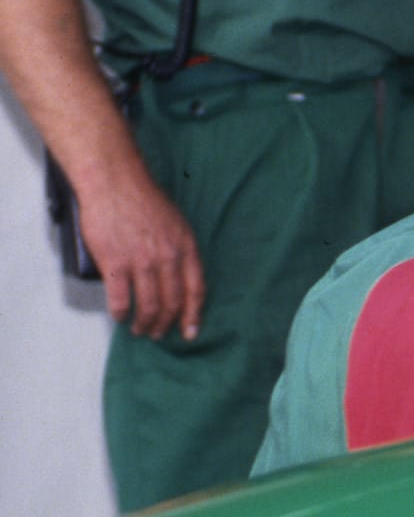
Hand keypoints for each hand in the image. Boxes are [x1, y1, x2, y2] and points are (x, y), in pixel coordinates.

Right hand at [79, 161, 204, 340]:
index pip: (196, 290)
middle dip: (166, 324)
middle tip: (159, 333)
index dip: (194, 315)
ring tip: (140, 330)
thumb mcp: (176, 224)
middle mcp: (168, 258)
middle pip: (172, 302)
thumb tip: (175, 276)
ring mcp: (141, 262)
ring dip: (144, 323)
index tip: (191, 332)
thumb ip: (178, 250)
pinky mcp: (115, 263)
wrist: (115, 183)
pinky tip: (120, 317)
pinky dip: (121, 313)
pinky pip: (120, 298)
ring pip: (148, 305)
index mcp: (186, 248)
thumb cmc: (144, 200)